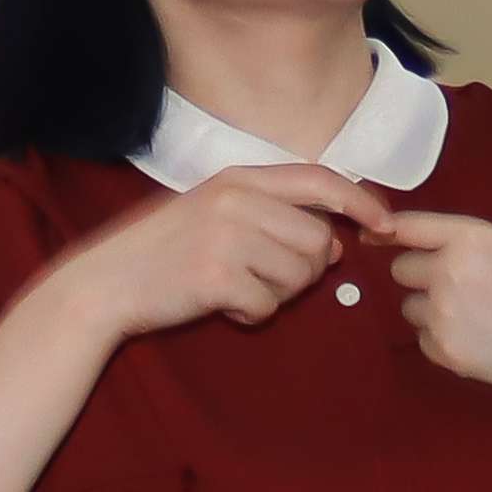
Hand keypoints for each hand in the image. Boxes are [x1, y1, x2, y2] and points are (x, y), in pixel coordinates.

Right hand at [61, 161, 385, 339]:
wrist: (105, 283)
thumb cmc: (163, 251)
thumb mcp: (215, 212)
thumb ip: (272, 216)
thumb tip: (334, 243)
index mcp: (239, 178)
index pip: (320, 179)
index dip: (361, 201)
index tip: (386, 225)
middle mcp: (236, 199)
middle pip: (318, 240)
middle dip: (305, 270)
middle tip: (263, 278)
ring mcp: (226, 236)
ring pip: (299, 275)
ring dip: (276, 294)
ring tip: (235, 287)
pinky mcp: (217, 276)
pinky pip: (268, 306)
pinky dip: (250, 314)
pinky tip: (219, 304)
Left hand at [379, 211, 491, 408]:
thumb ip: (463, 238)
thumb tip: (406, 234)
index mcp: (469, 239)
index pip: (408, 227)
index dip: (387, 231)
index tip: (373, 236)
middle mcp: (449, 273)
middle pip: (401, 270)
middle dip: (421, 276)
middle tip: (458, 287)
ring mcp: (444, 315)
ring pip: (409, 307)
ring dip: (430, 309)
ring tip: (474, 316)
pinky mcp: (444, 351)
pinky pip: (422, 338)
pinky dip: (441, 339)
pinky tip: (477, 338)